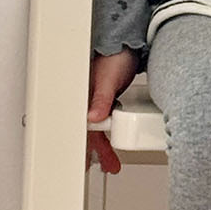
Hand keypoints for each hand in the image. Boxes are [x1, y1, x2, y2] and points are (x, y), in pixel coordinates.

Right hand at [87, 48, 138, 173]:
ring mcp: (98, 100)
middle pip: (90, 131)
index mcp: (82, 96)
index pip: (81, 127)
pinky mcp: (108, 98)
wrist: (129, 43)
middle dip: (96, 151)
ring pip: (98, 128)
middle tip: (106, 166)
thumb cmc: (115, 55)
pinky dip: (110, 131)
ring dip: (104, 145)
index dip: (84, 146)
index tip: (85, 163)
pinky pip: (107, 120)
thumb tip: (93, 117)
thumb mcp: (108, 78)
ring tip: (111, 162)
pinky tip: (115, 139)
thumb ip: (102, 98)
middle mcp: (87, 100)